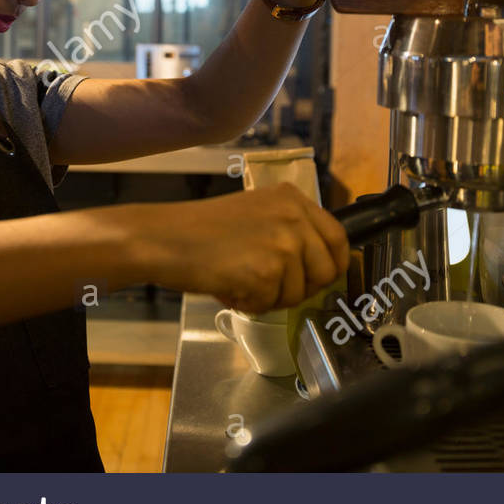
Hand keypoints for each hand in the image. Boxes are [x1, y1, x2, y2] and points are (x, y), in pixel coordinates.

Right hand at [125, 184, 349, 313]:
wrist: (165, 238)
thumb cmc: (200, 230)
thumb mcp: (256, 212)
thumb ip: (289, 228)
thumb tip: (318, 264)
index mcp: (293, 199)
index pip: (338, 237)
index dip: (335, 263)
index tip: (324, 278)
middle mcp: (294, 217)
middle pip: (326, 271)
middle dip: (302, 288)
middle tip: (271, 287)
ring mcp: (283, 245)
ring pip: (298, 293)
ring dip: (271, 297)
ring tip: (240, 280)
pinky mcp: (267, 273)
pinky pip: (271, 305)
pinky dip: (250, 304)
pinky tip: (229, 285)